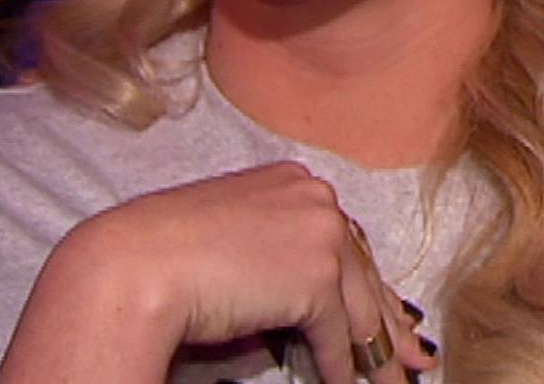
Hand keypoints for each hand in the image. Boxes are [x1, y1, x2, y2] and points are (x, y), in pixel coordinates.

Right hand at [0, 162, 433, 383]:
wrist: (130, 266)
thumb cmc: (160, 254)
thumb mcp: (231, 240)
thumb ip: (276, 256)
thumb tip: (312, 305)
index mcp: (292, 181)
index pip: (342, 238)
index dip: (366, 281)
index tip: (390, 309)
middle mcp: (316, 198)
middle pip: (363, 270)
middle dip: (388, 318)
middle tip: (413, 351)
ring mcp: (321, 233)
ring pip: (359, 306)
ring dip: (376, 352)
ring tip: (394, 380)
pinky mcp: (317, 278)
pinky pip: (336, 335)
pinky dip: (339, 367)